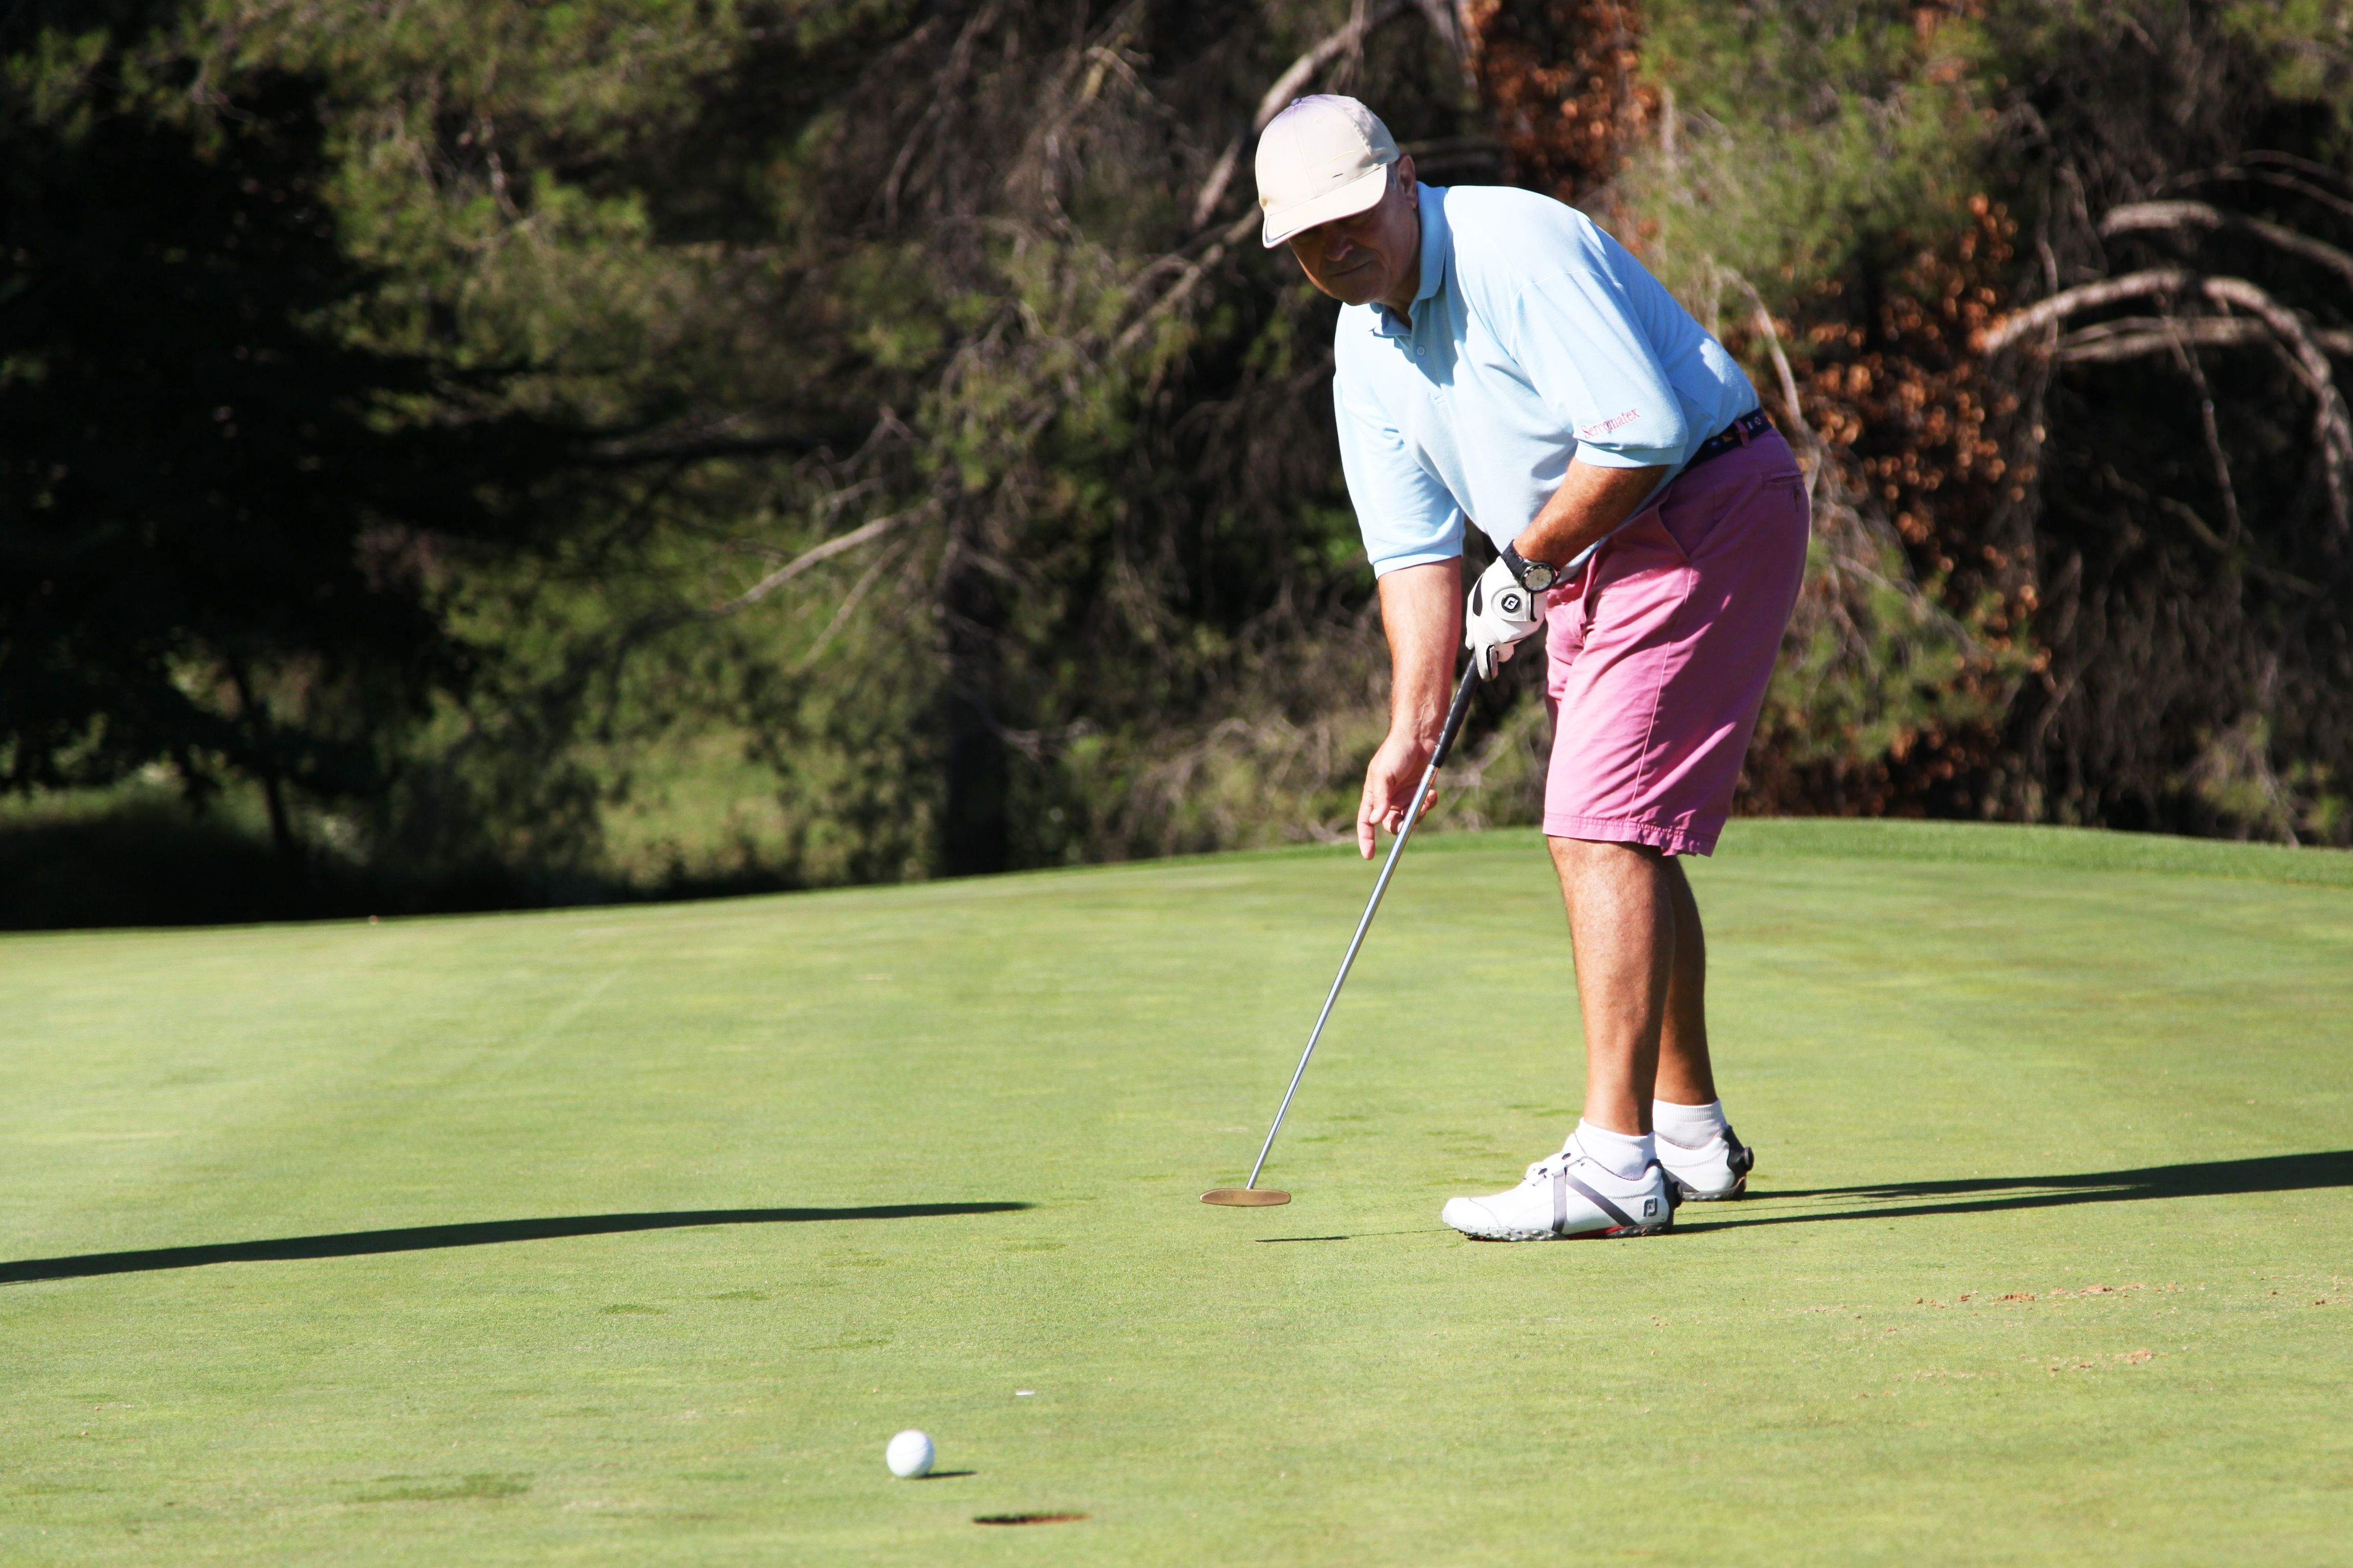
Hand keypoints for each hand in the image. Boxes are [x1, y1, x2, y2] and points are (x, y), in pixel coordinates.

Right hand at [1357, 729, 1434, 858]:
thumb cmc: (1395, 752)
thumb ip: (1380, 798)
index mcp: (1374, 796)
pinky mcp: (1421, 793)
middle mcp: (1388, 800)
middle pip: (1391, 825)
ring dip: (1418, 814)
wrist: (1419, 736)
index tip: (1368, 855)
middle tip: (1409, 819)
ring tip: (1425, 800)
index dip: (1365, 839)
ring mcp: (1405, 797)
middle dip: (1401, 826)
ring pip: (1411, 820)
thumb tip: (1374, 821)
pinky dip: (1429, 804)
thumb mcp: (1384, 774)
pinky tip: (1432, 792)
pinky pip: (1424, 808)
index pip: (1365, 822)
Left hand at [1463, 555, 1544, 678]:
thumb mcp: (1474, 604)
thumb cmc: (1492, 587)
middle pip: (1504, 655)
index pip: (1486, 665)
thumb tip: (1469, 645)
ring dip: (1511, 628)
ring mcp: (1521, 635)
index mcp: (1485, 637)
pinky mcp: (1534, 627)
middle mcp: (1503, 641)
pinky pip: (1525, 628)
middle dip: (1501, 651)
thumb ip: (1471, 627)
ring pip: (1514, 638)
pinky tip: (1519, 603)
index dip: (1487, 671)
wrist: (1522, 575)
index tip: (1488, 675)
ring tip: (1508, 605)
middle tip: (1498, 633)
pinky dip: (1522, 621)